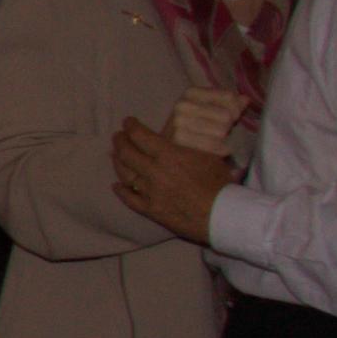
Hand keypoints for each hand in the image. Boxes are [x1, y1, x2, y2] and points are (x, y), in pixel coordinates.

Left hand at [111, 115, 232, 242]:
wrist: (221, 215)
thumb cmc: (220, 183)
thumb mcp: (208, 155)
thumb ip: (190, 145)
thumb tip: (184, 136)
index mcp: (168, 155)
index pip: (141, 136)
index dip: (131, 127)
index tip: (128, 122)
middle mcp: (154, 172)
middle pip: (127, 154)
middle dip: (120, 142)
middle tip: (118, 136)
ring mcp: (150, 192)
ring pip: (125, 175)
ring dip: (118, 163)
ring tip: (115, 155)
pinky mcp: (151, 210)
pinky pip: (130, 199)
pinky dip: (121, 191)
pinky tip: (116, 186)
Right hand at [165, 83, 242, 155]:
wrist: (169, 152)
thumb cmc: (195, 129)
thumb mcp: (211, 110)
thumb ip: (230, 104)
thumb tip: (246, 99)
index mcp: (191, 93)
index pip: (229, 97)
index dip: (236, 110)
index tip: (230, 118)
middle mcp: (182, 104)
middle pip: (226, 115)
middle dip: (227, 127)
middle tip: (217, 133)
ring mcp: (178, 122)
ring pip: (222, 131)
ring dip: (222, 140)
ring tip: (211, 141)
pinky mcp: (179, 140)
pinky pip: (214, 145)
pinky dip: (218, 150)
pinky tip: (210, 152)